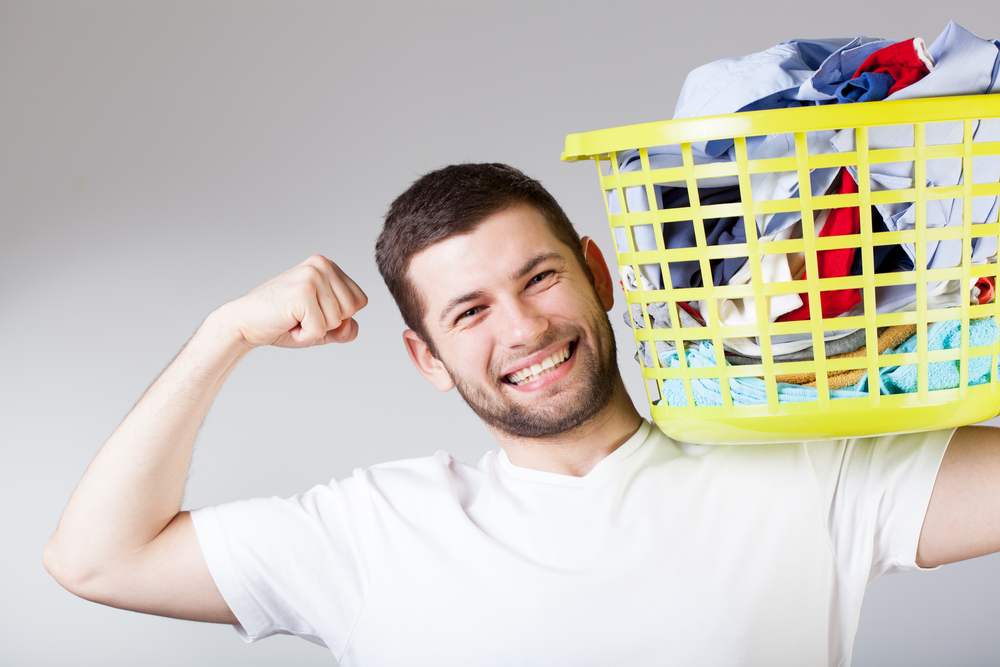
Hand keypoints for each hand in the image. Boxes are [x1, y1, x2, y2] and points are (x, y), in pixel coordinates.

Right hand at [222, 255, 368, 348]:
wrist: (244, 323)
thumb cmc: (282, 323)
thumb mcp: (321, 327)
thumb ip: (345, 329)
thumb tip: (351, 326)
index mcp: (329, 266)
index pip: (360, 301)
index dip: (338, 317)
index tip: (310, 312)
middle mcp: (322, 265)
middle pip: (352, 311)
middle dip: (327, 323)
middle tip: (300, 316)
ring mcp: (312, 277)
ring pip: (338, 321)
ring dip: (313, 330)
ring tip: (292, 318)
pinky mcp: (302, 293)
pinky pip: (319, 330)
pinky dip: (303, 336)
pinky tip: (287, 323)